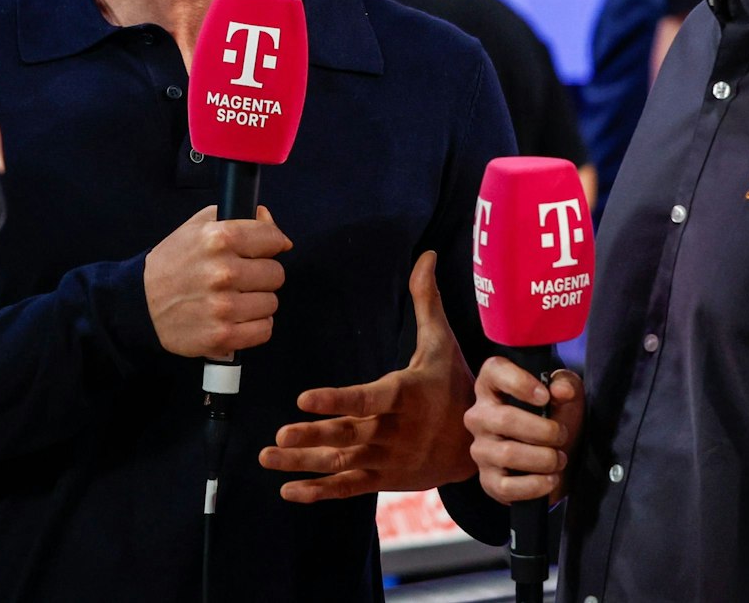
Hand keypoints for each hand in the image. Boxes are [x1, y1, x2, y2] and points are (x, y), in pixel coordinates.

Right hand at [143, 205, 290, 359]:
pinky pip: (264, 330)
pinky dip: (254, 326)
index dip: (269, 244)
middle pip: (276, 274)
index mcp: (219, 239)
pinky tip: (237, 318)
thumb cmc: (173, 263)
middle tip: (241, 277)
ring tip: (235, 298)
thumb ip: (241, 217)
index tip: (261, 251)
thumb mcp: (198, 226)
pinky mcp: (222, 336)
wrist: (141, 303)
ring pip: (271, 303)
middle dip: (262, 274)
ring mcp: (223, 307)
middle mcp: (223, 272)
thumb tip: (276, 230)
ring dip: (257, 302)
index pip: (273, 239)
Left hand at [258, 252, 476, 501]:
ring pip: (341, 462)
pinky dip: (319, 491)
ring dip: (303, 462)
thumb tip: (424, 255)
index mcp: (406, 395)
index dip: (336, 400)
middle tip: (279, 434)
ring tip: (267, 456)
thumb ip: (427, 301)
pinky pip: (348, 488)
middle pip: (349, 433)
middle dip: (313, 435)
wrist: (481, 445)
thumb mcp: (444, 343)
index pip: (368, 399)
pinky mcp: (384, 480)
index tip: (302, 399)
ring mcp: (389, 460)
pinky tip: (287, 490)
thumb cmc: (455, 385)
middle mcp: (396, 431)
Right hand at [465, 358, 584, 504]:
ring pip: (508, 454)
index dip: (519, 382)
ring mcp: (480, 450)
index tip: (545, 397)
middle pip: (505, 419)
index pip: (494, 371)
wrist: (558, 459)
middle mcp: (479, 416)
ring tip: (559, 459)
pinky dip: (536, 485)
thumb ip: (565, 385)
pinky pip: (507, 487)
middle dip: (544, 430)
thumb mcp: (566, 395)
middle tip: (562, 435)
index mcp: (493, 387)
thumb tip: (561, 391)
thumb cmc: (556, 418)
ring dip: (544, 458)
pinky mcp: (488, 481)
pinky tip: (550, 479)